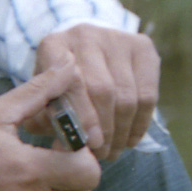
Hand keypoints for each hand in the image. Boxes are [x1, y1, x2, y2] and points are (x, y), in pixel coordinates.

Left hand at [33, 22, 160, 162]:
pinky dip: (141, 123)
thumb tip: (66, 146)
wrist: (84, 57)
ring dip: (122, 131)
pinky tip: (130, 139)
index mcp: (54, 46)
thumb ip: (47, 122)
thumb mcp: (43, 101)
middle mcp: (85, 35)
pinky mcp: (142, 46)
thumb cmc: (59, 87)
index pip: (72, 80)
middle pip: (102, 89)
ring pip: (127, 94)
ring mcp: (116, 38)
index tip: (89, 144)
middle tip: (102, 155)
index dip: (83, 115)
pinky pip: (148, 93)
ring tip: (113, 152)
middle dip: (105, 129)